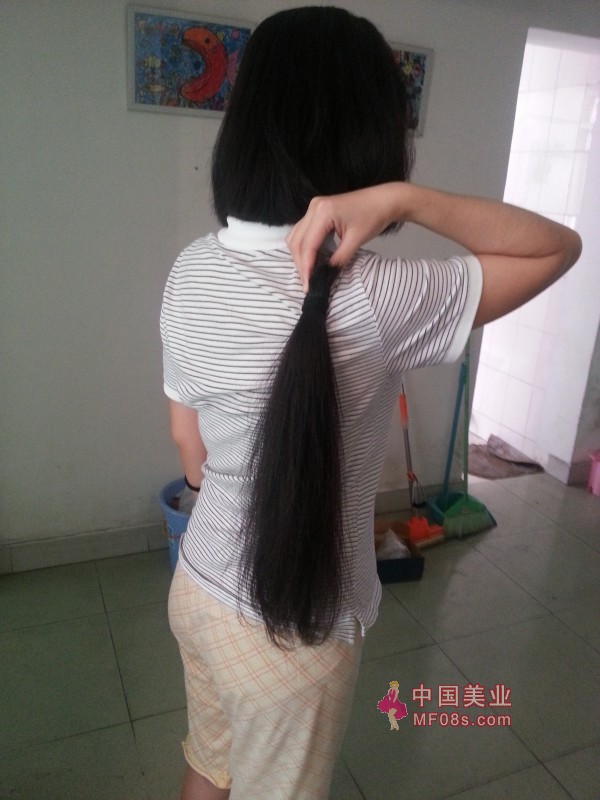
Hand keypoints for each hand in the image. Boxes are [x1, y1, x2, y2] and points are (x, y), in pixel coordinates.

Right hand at [286, 184, 404, 289]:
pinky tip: (312, 260)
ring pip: (296, 236)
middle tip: (307, 283)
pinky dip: (305, 248)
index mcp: (323, 212)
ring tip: (308, 274)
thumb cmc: (373, 217)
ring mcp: (314, 208)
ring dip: (299, 256)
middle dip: (300, 264)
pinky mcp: (317, 212)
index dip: (306, 267)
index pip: (307, 244)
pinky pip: (303, 232)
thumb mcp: (356, 241)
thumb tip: (325, 276)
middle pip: (296, 241)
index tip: (308, 285)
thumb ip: (338, 260)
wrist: (384, 200)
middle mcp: (313, 208)